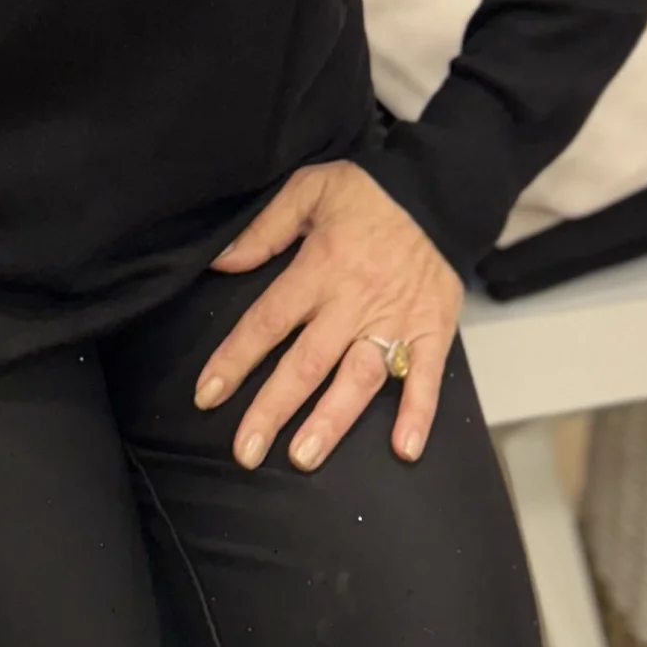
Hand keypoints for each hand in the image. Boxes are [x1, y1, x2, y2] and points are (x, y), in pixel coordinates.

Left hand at [195, 161, 462, 473]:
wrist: (438, 188)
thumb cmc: (370, 191)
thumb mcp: (309, 189)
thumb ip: (265, 229)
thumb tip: (222, 263)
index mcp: (320, 268)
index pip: (269, 321)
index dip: (235, 360)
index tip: (208, 395)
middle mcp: (354, 301)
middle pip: (307, 362)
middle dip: (274, 408)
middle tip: (246, 451)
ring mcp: (396, 319)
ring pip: (359, 378)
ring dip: (332, 420)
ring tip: (303, 457)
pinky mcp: (433, 328)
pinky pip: (427, 376)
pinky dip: (418, 412)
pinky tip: (404, 449)